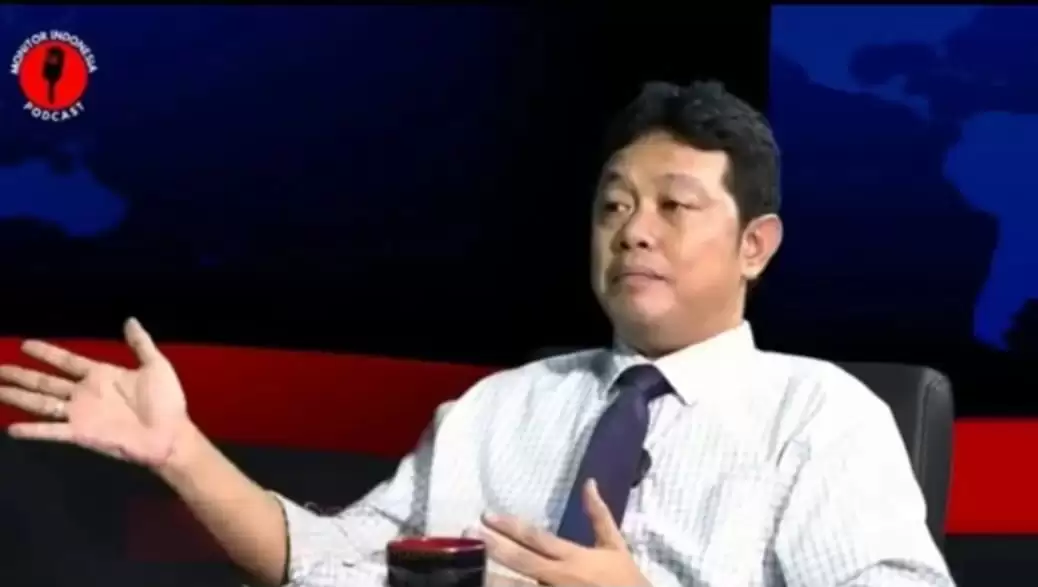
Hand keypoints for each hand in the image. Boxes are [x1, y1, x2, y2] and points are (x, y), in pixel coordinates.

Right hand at [0, 318, 188, 467]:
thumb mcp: (156, 366)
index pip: (67, 361)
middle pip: (45, 382)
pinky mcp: (81, 434)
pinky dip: (32, 429)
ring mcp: (81, 414)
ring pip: (41, 402)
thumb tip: (130, 319)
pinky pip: (52, 430)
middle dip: (21, 375)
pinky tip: (11, 427)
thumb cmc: (167, 401)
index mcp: (101, 375)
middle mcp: (85, 393)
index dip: (47, 353)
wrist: (171, 434)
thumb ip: (141, 344)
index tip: (25, 344)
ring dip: (18, 396)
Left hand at [479, 479, 649, 586]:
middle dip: (492, 546)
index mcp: (573, 558)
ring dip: (492, 577)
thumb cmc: (625, 580)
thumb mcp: (615, 546)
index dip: (510, 526)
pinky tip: (484, 585)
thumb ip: (599, 515)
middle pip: (520, 561)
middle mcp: (559, 577)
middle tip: (468, 533)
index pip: (536, 538)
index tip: (487, 515)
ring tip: (468, 566)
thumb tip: (588, 483)